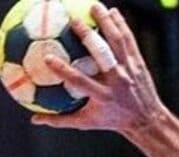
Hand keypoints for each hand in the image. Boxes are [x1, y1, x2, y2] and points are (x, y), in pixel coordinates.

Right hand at [39, 4, 166, 136]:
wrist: (145, 119)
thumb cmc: (111, 120)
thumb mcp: (86, 122)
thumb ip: (61, 119)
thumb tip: (34, 119)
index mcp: (102, 97)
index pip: (79, 81)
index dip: (63, 70)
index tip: (48, 57)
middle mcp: (117, 81)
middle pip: (102, 55)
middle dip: (88, 37)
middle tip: (73, 20)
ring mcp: (129, 69)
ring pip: (117, 41)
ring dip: (106, 21)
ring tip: (94, 6)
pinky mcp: (138, 61)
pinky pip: (128, 39)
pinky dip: (120, 24)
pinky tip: (112, 11)